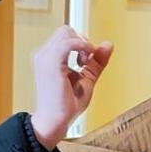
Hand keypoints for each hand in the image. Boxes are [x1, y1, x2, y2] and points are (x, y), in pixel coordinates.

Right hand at [30, 25, 112, 150]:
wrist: (55, 121)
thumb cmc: (66, 105)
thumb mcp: (86, 78)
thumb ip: (96, 62)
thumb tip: (107, 44)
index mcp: (48, 57)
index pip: (66, 36)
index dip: (81, 43)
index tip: (84, 61)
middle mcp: (43, 55)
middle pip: (66, 30)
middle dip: (81, 41)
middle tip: (85, 61)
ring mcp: (44, 57)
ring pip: (66, 32)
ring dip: (82, 44)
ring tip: (83, 63)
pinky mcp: (50, 63)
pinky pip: (67, 43)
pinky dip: (81, 47)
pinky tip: (84, 60)